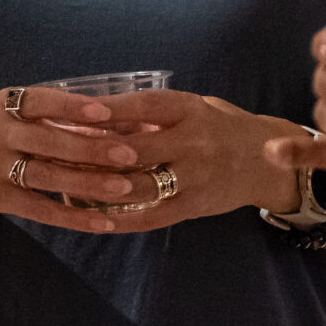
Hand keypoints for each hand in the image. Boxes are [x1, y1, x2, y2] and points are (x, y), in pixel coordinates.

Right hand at [0, 85, 171, 231]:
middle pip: (49, 141)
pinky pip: (39, 209)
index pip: (41, 101)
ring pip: (46, 176)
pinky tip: (100, 221)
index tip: (106, 112)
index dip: (72, 107)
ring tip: (123, 187)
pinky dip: (71, 216)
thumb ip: (48, 117)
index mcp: (5, 105)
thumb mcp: (8, 114)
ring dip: (87, 182)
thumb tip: (110, 121)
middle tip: (129, 154)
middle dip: (91, 148)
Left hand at [40, 89, 302, 234]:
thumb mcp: (194, 107)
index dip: (112, 109)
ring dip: (100, 186)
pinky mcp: (193, 207)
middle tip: (58, 149)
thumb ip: (153, 113)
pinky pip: (151, 217)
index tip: (77, 109)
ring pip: (140, 186)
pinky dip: (120, 218)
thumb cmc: (220, 126)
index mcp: (191, 110)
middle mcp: (194, 143)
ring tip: (64, 182)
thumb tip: (96, 113)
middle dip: (95, 151)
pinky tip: (92, 217)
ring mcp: (195, 178)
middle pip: (137, 149)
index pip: (146, 106)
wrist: (267, 162)